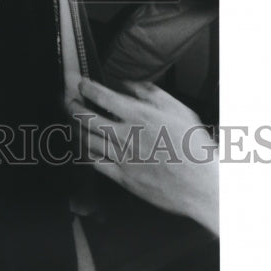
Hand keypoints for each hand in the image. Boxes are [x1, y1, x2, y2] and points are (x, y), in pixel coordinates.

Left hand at [70, 78, 218, 235]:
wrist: (202, 186)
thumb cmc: (194, 147)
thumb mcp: (179, 110)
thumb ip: (152, 94)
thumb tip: (130, 84)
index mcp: (139, 116)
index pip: (102, 97)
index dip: (87, 88)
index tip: (81, 84)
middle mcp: (127, 135)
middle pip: (87, 117)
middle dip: (73, 105)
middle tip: (68, 99)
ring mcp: (123, 157)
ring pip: (88, 139)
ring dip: (76, 127)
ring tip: (71, 121)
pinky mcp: (124, 178)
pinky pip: (97, 163)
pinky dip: (87, 153)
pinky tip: (84, 147)